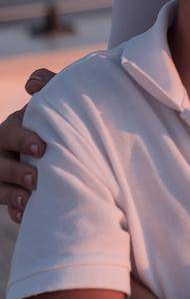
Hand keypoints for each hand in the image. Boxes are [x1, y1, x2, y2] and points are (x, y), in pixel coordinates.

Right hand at [0, 68, 53, 222]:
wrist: (72, 145)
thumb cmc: (61, 119)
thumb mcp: (56, 102)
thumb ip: (48, 84)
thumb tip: (32, 83)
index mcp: (15, 127)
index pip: (10, 132)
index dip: (23, 140)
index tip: (42, 148)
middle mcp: (4, 151)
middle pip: (0, 162)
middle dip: (15, 171)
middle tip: (35, 178)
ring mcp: (4, 174)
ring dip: (11, 194)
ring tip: (29, 199)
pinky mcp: (11, 194)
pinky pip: (6, 206)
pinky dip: (15, 211)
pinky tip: (25, 215)